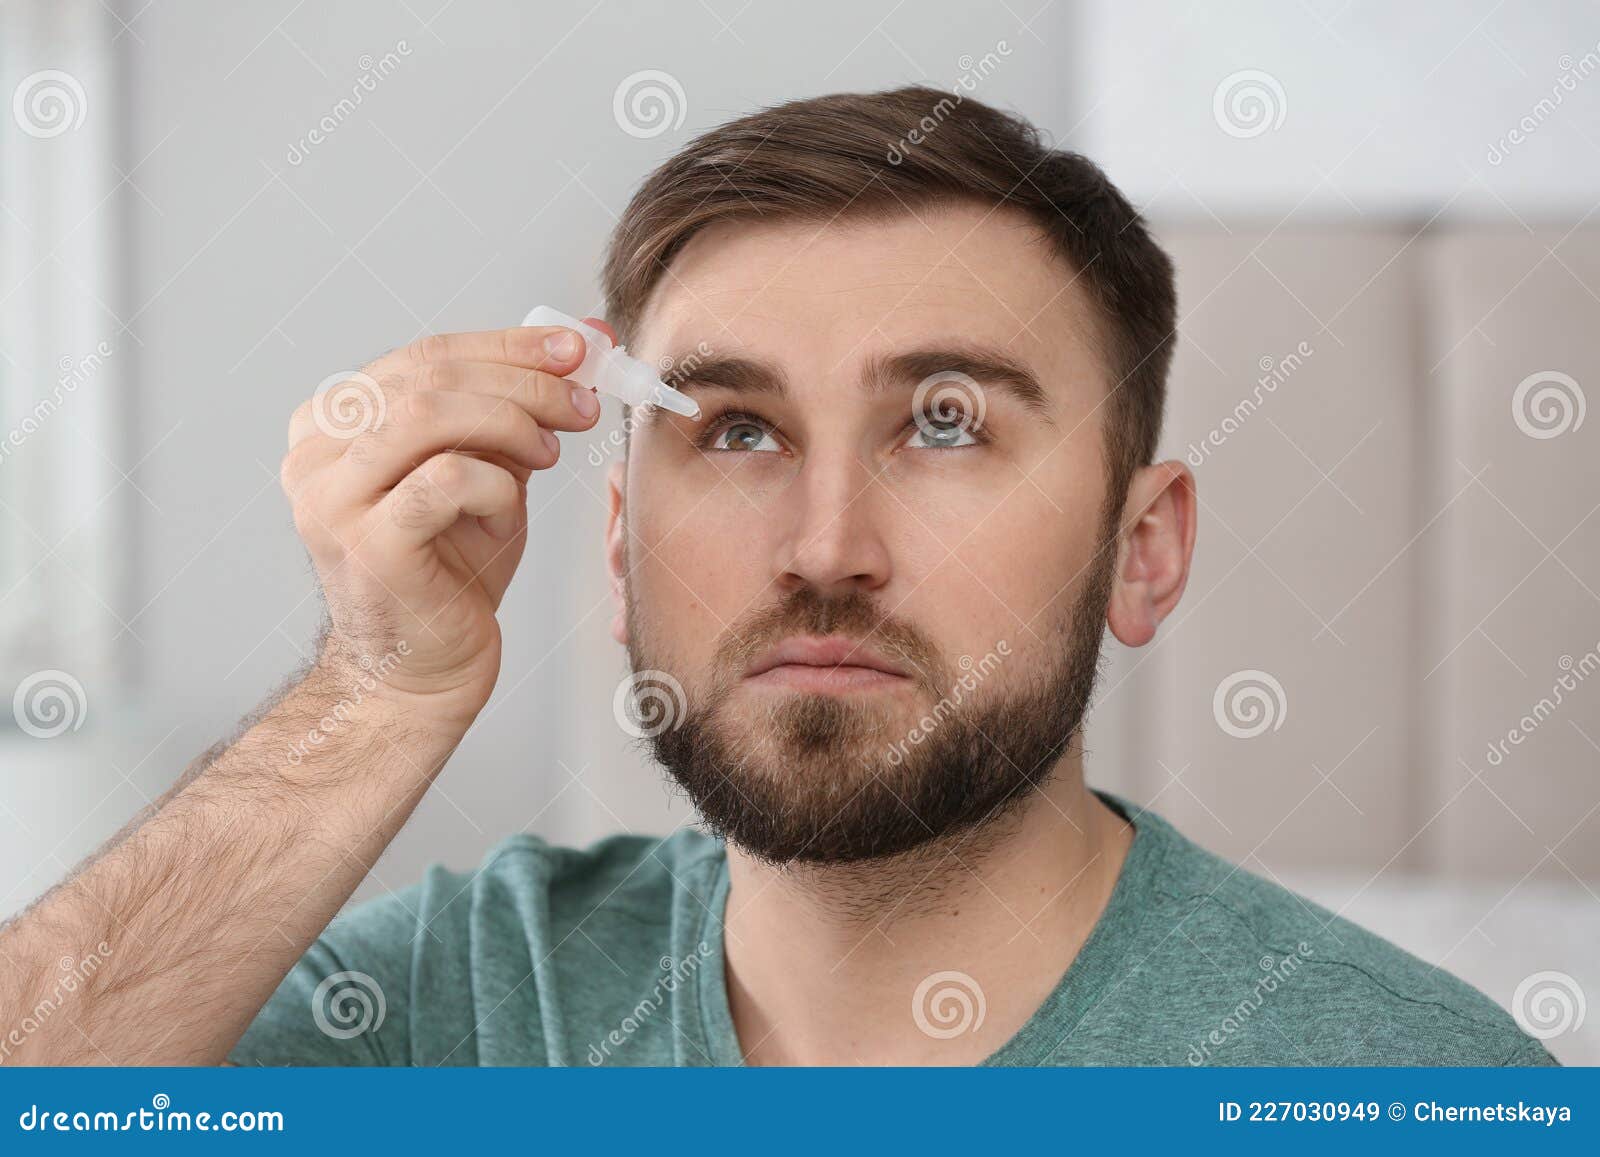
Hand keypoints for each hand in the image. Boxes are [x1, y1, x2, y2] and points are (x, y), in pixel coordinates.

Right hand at [281, 323, 604, 726]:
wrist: (425, 669)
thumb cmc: (454, 569)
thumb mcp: (489, 470)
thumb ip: (517, 408)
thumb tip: (583, 339)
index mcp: (333, 423)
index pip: (425, 354)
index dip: (508, 344)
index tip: (578, 348)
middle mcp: (316, 453)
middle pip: (429, 375)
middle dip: (524, 379)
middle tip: (583, 402)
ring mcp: (331, 498)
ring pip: (428, 413)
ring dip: (512, 421)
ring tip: (552, 452)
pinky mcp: (365, 544)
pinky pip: (444, 479)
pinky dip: (495, 484)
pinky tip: (509, 508)